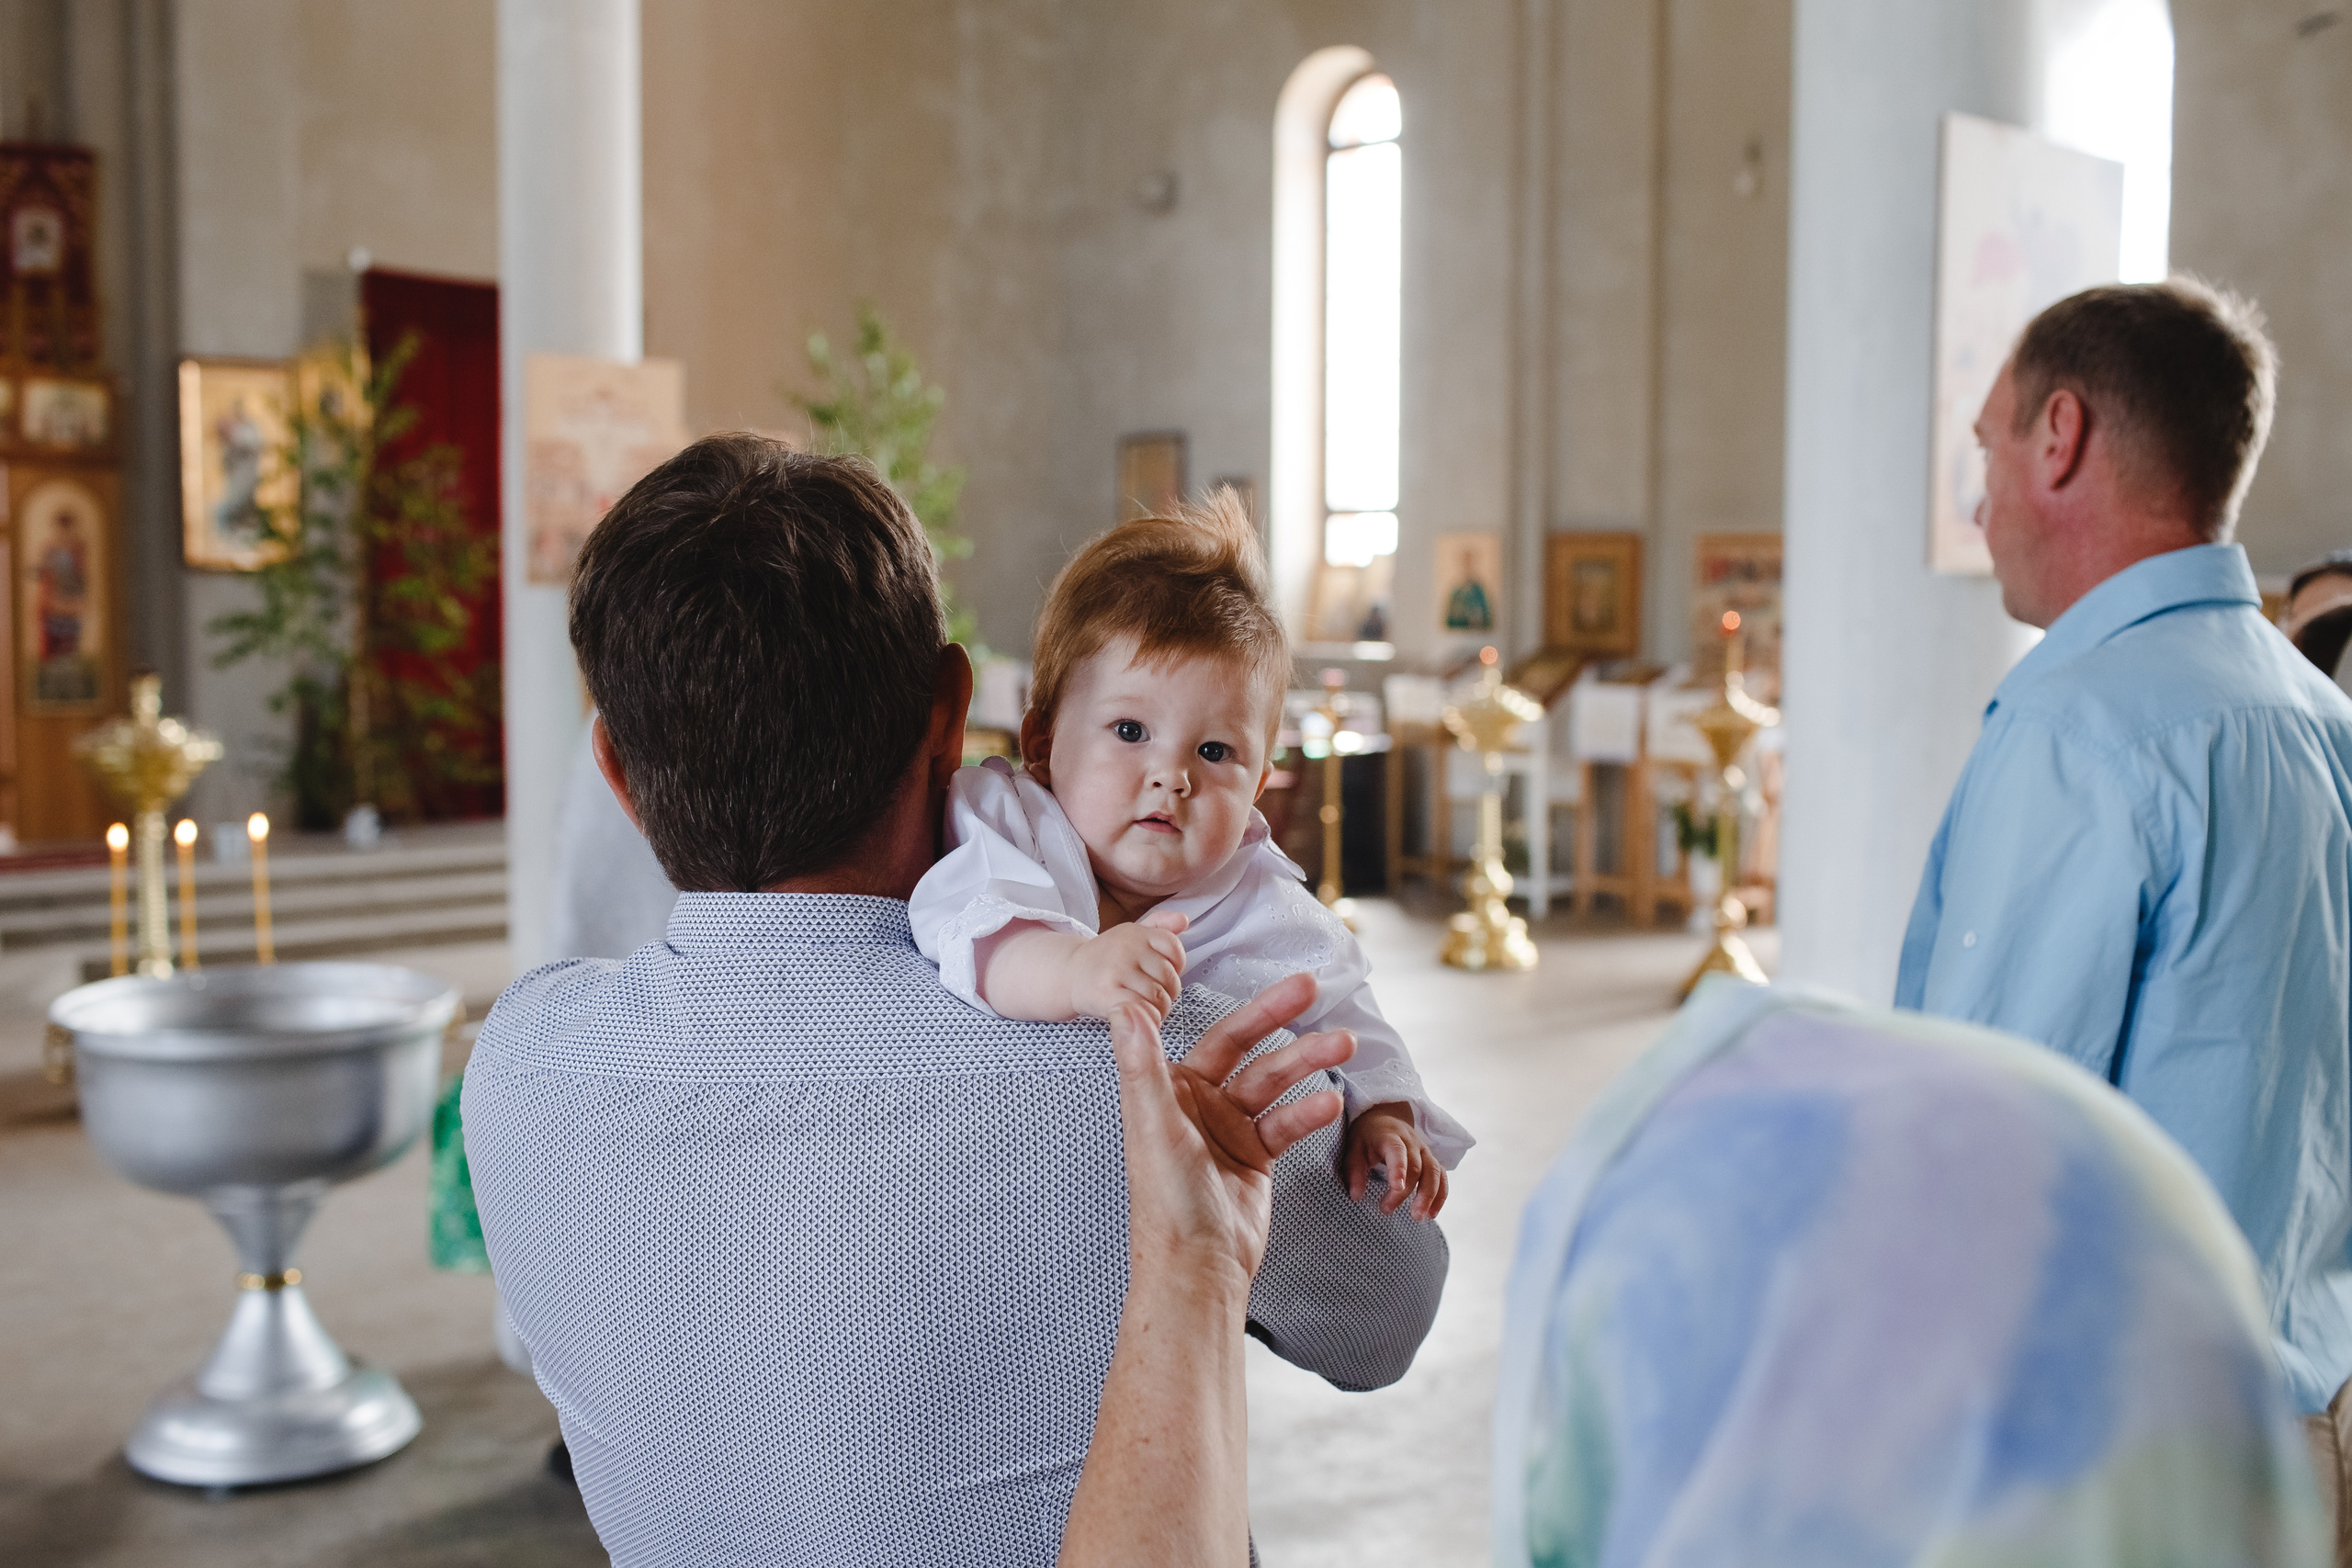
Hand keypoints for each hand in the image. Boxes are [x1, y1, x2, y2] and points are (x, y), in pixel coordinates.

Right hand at [1068, 909, 1188, 1021]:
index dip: (1176, 966)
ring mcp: (1116, 970)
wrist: (1068, 973)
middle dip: (1168, 993)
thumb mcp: (1132, 934)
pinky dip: (1145, 1018)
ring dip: (1157, 1010)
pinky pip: (1141, 1009)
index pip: (1174, 948)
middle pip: (1169, 977)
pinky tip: (1137, 1015)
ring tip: (1145, 1008)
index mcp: (1137, 933)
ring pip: (1158, 997)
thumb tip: (1184, 919)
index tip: (1162, 975)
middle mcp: (1127, 947)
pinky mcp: (1106, 993)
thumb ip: (1160, 926)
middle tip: (1154, 997)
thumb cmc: (1106, 958)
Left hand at [1107, 969, 1354, 1287]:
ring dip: (1307, 1064)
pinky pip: (1286, 1124)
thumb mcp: (1153, 1126)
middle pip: (1249, 1050)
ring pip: (1275, 1084)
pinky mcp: (1255, 1156)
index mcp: (1169, 1089)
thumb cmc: (1165, 1201)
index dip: (1245, 1006)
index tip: (1265, 976)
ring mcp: (1230, 1128)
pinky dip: (1307, 1112)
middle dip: (1281, 1019)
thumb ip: (1141, 1065)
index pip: (1214, 1035)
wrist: (1197, 1268)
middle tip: (1314, 987)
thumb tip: (1125, 1008)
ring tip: (1344, 1045)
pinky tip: (1330, 1103)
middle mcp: (1199, 1103)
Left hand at [1344, 1103, 1448, 1219]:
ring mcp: (1424, 1150)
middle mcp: (1411, 1142)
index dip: (1399, 1168)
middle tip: (1387, 1210)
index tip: (1396, 1187)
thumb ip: (1354, 1170)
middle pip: (1416, 1167)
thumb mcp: (1354, 1147)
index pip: (1397, 1151)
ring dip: (1429, 1196)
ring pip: (1434, 1172)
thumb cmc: (1367, 1136)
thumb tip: (1356, 1196)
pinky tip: (1432, 1213)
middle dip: (1405, 1192)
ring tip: (1419, 1217)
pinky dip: (1440, 1195)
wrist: (1385, 1117)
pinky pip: (1442, 1176)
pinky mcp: (1432, 1159)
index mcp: (1390, 1136)